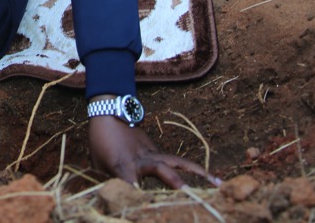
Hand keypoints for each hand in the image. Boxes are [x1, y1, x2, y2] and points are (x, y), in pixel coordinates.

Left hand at [89, 116, 220, 188]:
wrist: (111, 112)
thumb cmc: (101, 141)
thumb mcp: (96, 163)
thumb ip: (104, 181)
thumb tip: (109, 199)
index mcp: (123, 163)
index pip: (129, 182)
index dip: (135, 193)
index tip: (140, 203)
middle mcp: (142, 159)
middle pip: (159, 168)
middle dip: (173, 180)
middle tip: (186, 191)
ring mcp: (153, 154)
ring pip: (176, 162)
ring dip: (197, 173)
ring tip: (218, 184)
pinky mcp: (159, 153)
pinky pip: (178, 162)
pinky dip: (195, 170)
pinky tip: (213, 179)